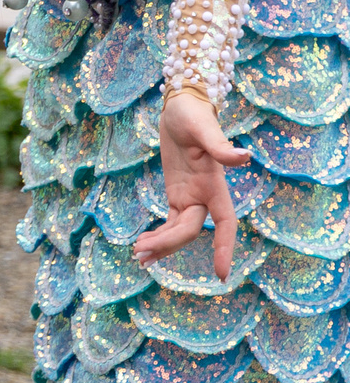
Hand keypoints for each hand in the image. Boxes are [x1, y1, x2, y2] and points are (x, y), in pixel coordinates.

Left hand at [134, 90, 249, 277]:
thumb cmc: (194, 116)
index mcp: (215, 184)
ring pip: (178, 230)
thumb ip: (220, 147)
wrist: (182, 108)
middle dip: (168, 244)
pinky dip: (159, 235)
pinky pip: (170, 222)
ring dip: (161, 245)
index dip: (224, 247)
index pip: (225, 222)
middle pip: (190, 230)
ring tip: (138, 257)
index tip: (221, 275)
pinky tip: (142, 245)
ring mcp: (190, 196)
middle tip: (139, 253)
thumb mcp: (204, 129)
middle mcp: (204, 195)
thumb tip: (244, 157)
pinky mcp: (177, 194)